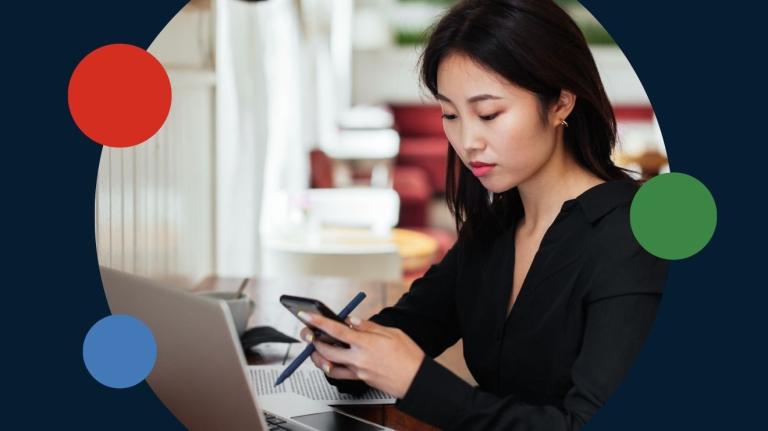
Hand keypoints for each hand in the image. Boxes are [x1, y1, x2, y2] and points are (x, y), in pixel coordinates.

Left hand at [298, 312, 423, 398]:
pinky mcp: (360, 380)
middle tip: (307, 332)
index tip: (306, 315)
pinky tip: (330, 360)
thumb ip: (368, 326)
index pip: (336, 330)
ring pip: (328, 365)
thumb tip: (351, 320)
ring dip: (318, 356)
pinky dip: (330, 367)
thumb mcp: (391, 333)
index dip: (318, 322)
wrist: (416, 380)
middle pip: (326, 350)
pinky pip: (339, 374)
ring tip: (315, 347)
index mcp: (366, 343)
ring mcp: (358, 371)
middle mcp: (359, 359)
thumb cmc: (408, 355)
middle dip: (312, 340)